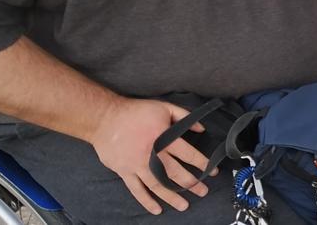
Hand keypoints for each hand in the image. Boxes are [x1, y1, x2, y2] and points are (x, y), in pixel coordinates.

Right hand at [88, 98, 211, 214]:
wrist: (105, 118)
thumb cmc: (136, 112)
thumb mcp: (164, 107)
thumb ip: (184, 117)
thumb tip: (201, 129)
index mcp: (163, 138)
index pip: (188, 154)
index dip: (202, 163)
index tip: (212, 171)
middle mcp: (151, 155)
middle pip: (175, 173)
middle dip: (191, 184)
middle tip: (203, 192)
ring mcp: (137, 165)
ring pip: (157, 185)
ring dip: (171, 197)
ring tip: (184, 205)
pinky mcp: (124, 172)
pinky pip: (137, 190)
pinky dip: (147, 201)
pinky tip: (157, 209)